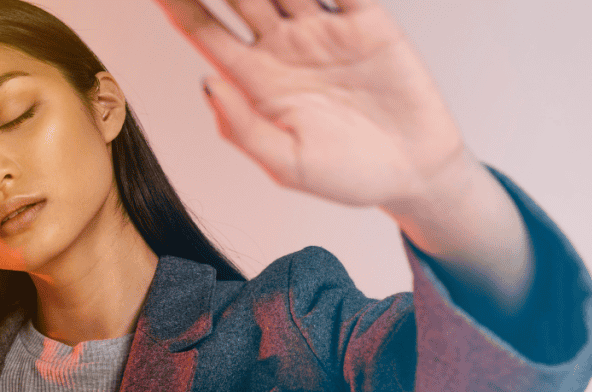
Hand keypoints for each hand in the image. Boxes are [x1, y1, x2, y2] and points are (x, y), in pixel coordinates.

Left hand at [152, 0, 468, 207]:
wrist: (415, 173)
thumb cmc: (347, 174)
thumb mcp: (286, 164)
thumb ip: (242, 127)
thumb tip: (206, 84)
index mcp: (254, 78)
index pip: (203, 29)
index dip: (176, 3)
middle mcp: (282, 46)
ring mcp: (322, 29)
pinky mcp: (367, 20)